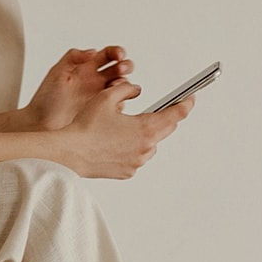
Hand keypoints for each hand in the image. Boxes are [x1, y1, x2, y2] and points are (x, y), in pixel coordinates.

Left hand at [26, 45, 133, 131]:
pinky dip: (122, 102)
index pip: (107, 55)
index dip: (116, 52)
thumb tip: (92, 51)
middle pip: (120, 68)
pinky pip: (119, 105)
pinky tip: (115, 102)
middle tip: (121, 68)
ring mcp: (100, 97)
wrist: (41, 124)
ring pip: (122, 86)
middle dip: (125, 65)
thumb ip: (73, 57)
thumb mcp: (57, 72)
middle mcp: (96, 80)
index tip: (118, 55)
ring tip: (116, 86)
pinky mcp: (103, 112)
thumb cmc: (45, 99)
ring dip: (125, 84)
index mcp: (86, 67)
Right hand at [59, 75, 193, 179]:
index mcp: (145, 128)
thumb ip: (127, 89)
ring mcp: (137, 162)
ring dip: (146, 135)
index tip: (191, 99)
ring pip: (150, 144)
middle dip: (164, 118)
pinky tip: (117, 142)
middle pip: (166, 130)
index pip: (175, 114)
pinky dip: (133, 148)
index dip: (186, 104)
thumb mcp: (106, 98)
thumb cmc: (85, 127)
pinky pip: (137, 157)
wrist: (70, 154)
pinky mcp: (128, 172)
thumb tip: (136, 90)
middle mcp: (145, 147)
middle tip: (160, 109)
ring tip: (128, 127)